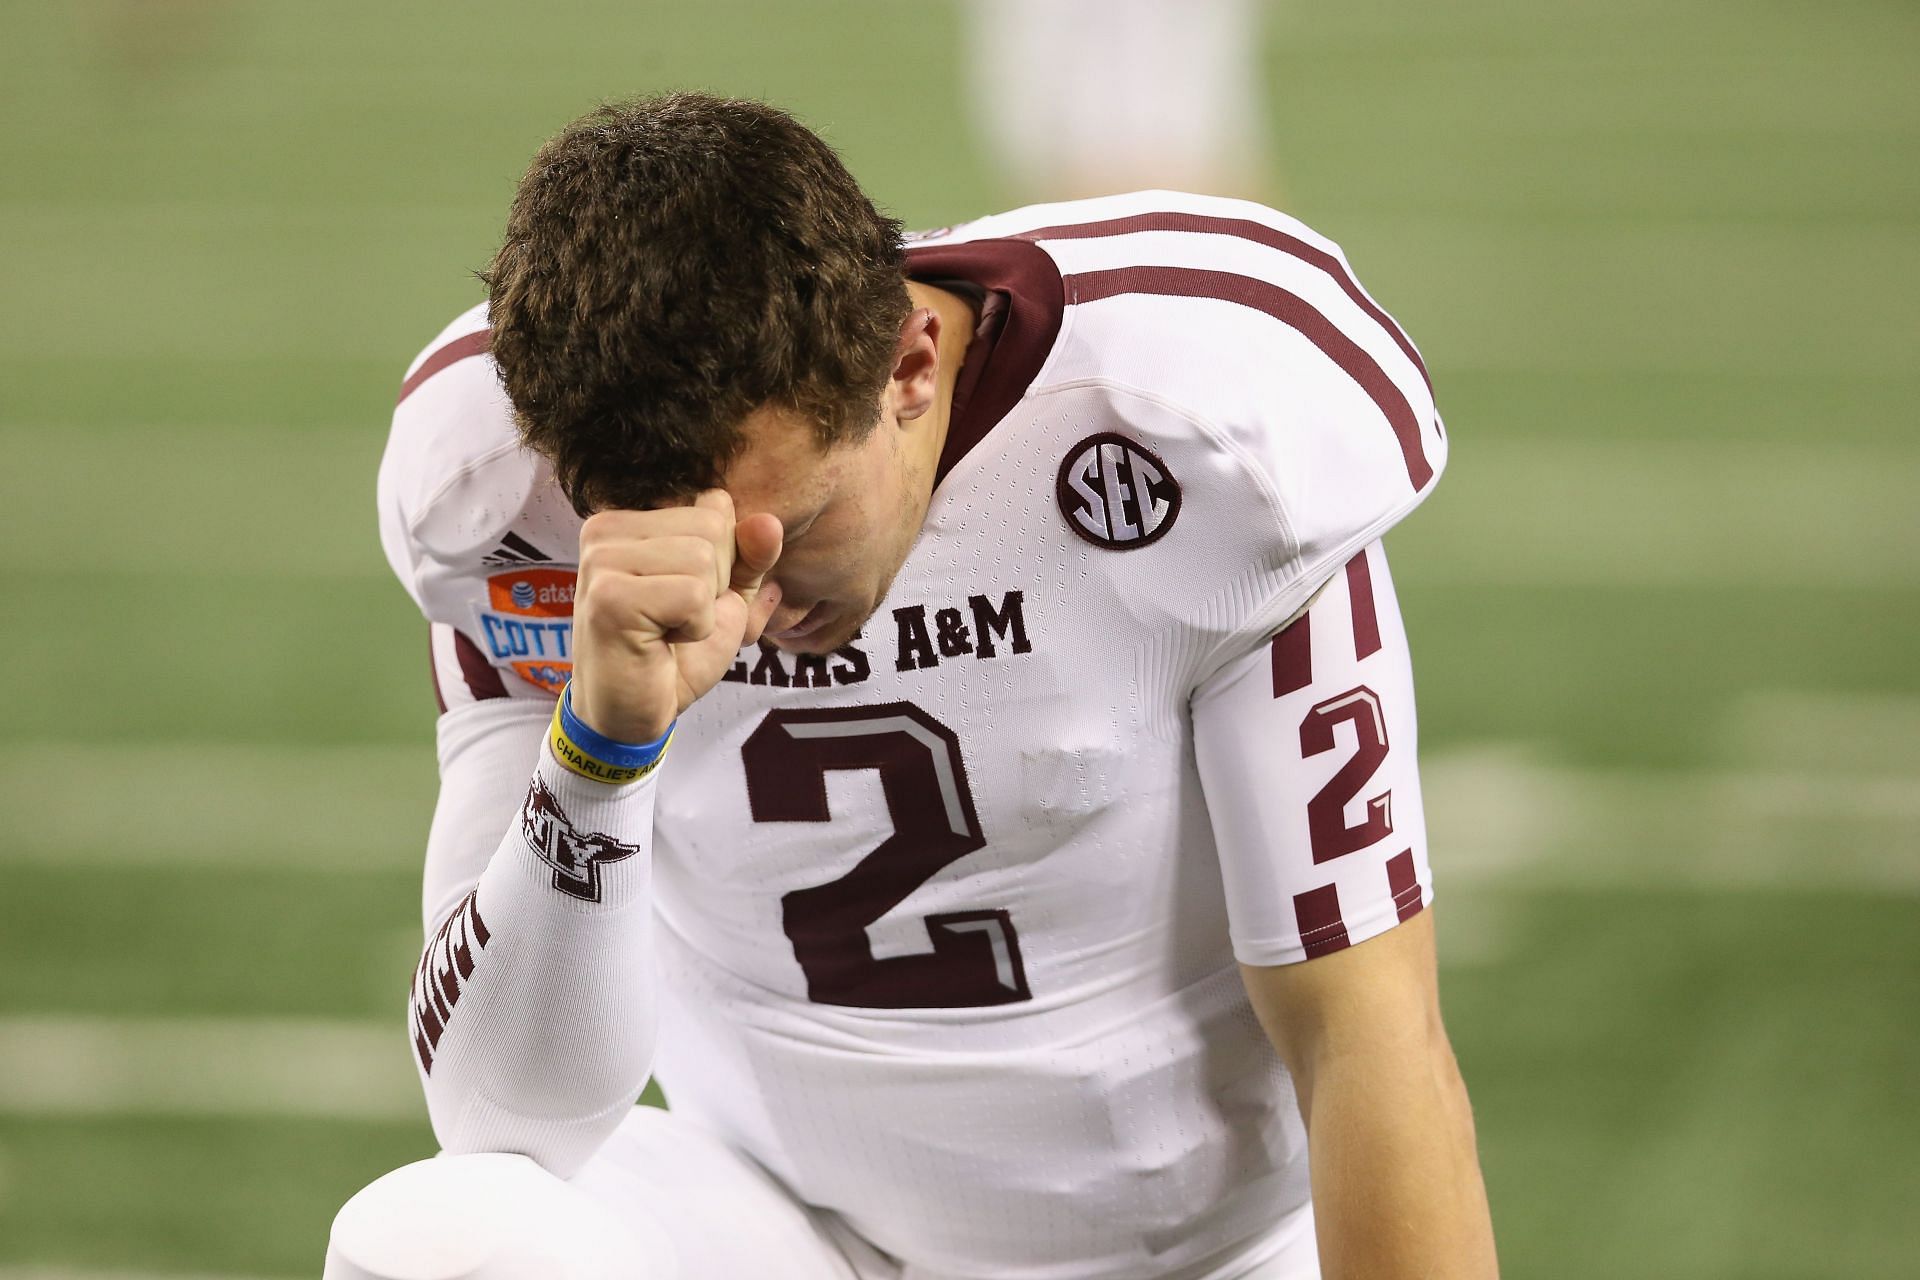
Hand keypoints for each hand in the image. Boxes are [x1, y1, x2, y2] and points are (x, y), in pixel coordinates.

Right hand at [569, 490, 782, 743]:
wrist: (632, 715)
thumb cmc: (674, 655)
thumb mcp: (725, 598)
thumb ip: (749, 557)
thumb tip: (770, 522)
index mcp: (626, 519)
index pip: (714, 506)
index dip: (723, 564)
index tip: (685, 599)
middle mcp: (604, 528)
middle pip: (712, 529)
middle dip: (714, 586)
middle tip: (674, 621)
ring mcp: (601, 560)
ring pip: (704, 560)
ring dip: (703, 611)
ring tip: (666, 631)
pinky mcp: (609, 597)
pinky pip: (695, 595)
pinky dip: (695, 629)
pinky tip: (660, 643)